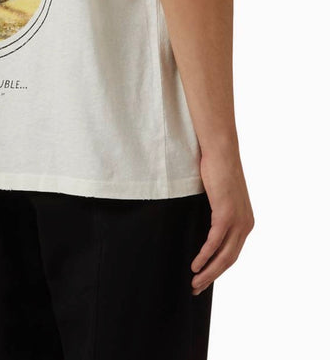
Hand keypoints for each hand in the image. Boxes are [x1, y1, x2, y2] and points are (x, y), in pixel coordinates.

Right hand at [191, 148, 254, 295]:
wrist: (220, 152)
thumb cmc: (216, 171)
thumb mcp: (220, 198)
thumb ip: (218, 214)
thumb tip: (204, 229)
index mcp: (246, 222)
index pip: (233, 253)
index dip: (218, 269)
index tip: (205, 279)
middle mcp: (245, 225)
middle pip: (229, 260)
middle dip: (213, 276)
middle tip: (197, 288)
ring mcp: (237, 220)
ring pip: (223, 255)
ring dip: (208, 271)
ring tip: (194, 282)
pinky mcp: (225, 214)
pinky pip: (214, 242)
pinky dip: (205, 256)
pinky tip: (195, 265)